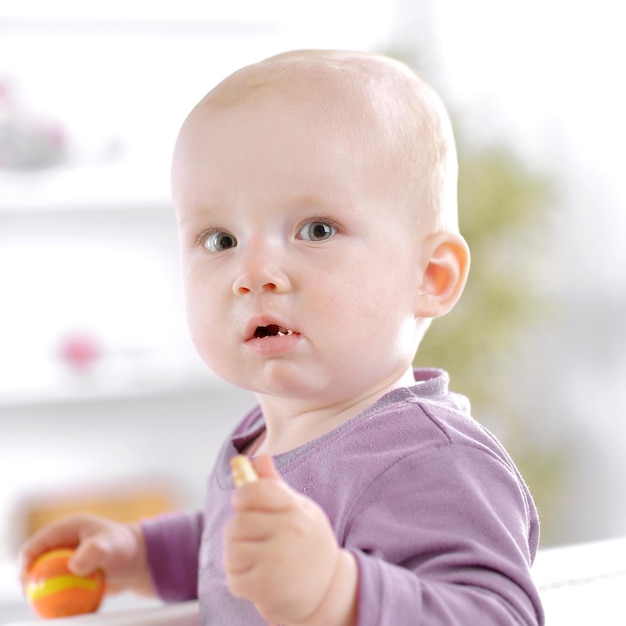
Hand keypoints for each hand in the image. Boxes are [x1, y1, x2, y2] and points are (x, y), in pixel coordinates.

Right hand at [19, 513, 154, 595]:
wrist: (140, 561)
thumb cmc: (127, 547)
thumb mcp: (111, 547)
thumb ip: (93, 553)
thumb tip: (73, 566)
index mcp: (68, 528)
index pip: (36, 544)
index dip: (25, 563)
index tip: (26, 583)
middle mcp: (64, 543)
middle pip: (36, 563)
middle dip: (30, 581)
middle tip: (32, 599)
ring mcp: (68, 558)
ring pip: (46, 578)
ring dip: (44, 592)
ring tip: (47, 608)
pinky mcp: (74, 573)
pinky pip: (60, 588)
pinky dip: (59, 598)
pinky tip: (63, 611)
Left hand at [224, 455, 356, 625]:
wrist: (329, 590)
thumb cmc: (308, 543)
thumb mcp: (299, 510)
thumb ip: (274, 486)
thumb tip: (258, 458)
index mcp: (295, 509)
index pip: (254, 491)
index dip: (242, 496)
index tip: (244, 504)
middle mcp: (288, 532)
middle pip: (237, 522)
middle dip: (238, 531)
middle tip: (253, 538)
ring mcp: (276, 560)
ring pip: (231, 549)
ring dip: (236, 556)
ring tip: (256, 559)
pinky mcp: (265, 587)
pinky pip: (233, 577)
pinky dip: (239, 578)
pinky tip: (256, 577)